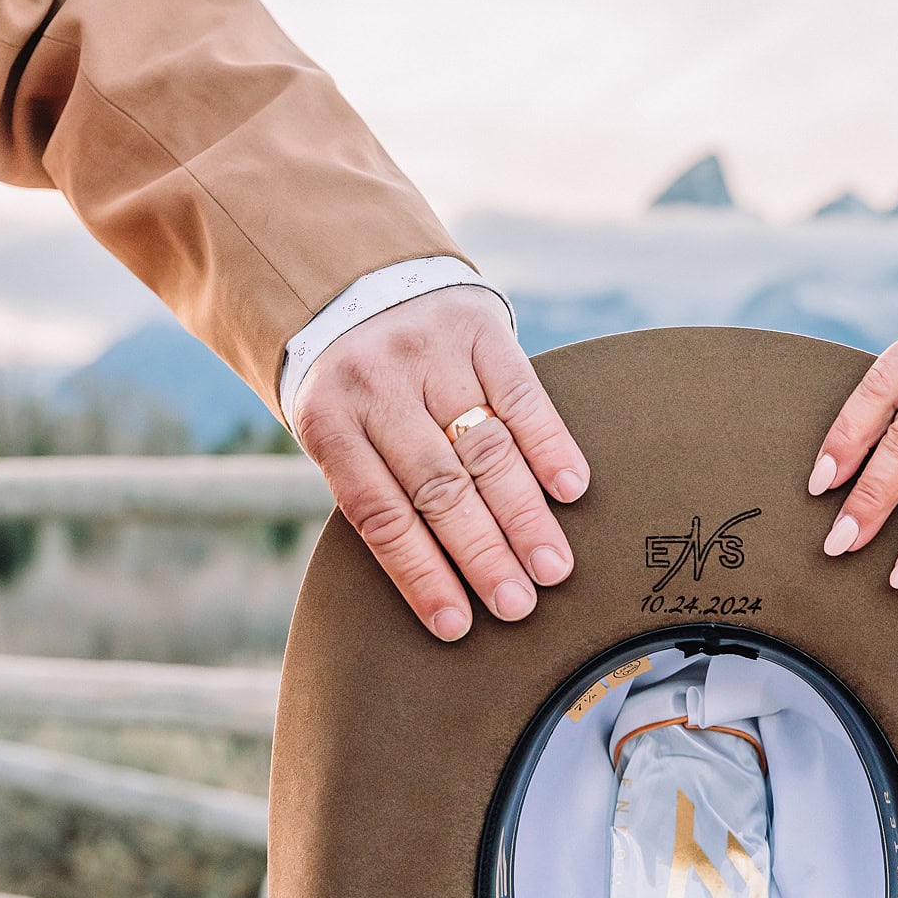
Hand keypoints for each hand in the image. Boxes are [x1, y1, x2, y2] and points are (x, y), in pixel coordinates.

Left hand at [292, 286, 589, 640]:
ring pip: (486, 449)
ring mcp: (430, 354)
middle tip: (519, 607)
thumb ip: (370, 479)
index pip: (381, 515)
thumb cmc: (346, 378)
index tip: (458, 625)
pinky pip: (520, 393)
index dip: (421, 575)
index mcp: (328, 419)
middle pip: (439, 489)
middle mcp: (378, 386)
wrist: (348, 272)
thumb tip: (436, 574)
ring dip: (523, 515)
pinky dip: (549, 443)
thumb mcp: (329, 423)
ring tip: (552, 568)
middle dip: (483, 555)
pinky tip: (570, 489)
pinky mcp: (477, 327)